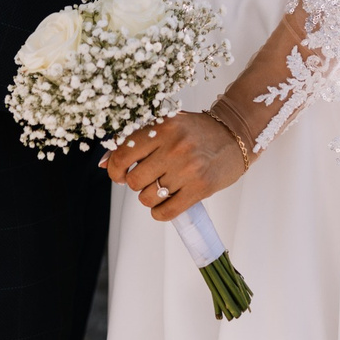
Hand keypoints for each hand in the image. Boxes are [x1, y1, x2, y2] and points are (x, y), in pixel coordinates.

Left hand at [99, 110, 248, 221]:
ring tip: (160, 189)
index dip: (114, 170)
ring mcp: (188, 169)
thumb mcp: (167, 126)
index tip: (119, 174)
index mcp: (163, 127)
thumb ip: (137, 141)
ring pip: (148, 198)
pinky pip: (166, 212)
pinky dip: (160, 212)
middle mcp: (175, 147)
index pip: (123, 155)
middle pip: (134, 180)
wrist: (236, 135)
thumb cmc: (198, 131)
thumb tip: (104, 163)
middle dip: (135, 184)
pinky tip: (166, 203)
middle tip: (146, 179)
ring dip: (149, 198)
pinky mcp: (201, 188)